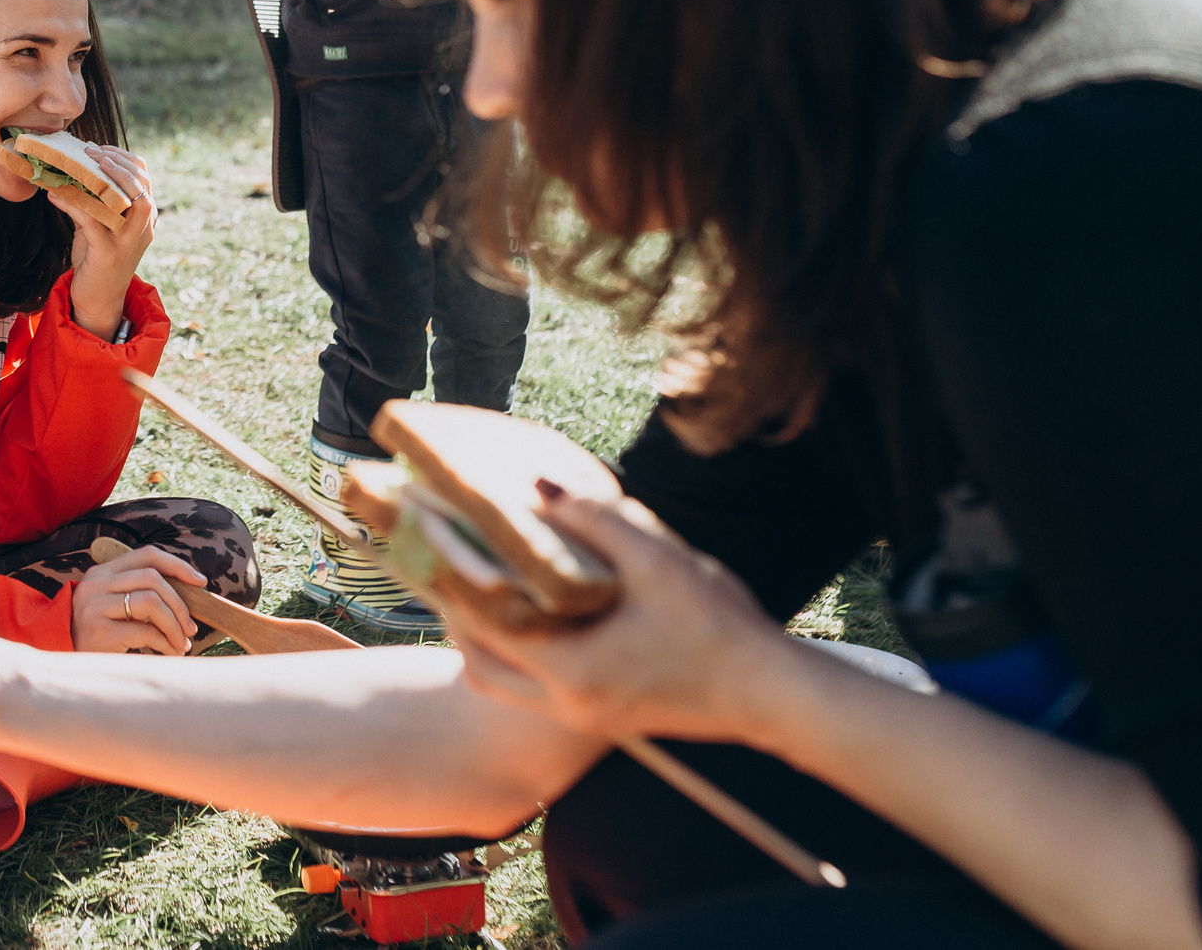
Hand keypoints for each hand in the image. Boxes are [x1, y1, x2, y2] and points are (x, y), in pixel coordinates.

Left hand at [58, 143, 154, 337]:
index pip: (144, 177)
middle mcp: (143, 229)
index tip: (99, 148)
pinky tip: (54, 195)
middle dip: (118, 162)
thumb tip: (69, 173)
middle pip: (143, 185)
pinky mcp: (109, 255)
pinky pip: (93, 220)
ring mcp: (129, 243)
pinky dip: (73, 203)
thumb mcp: (98, 226)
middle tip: (90, 151)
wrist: (98, 302)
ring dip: (109, 177)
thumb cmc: (97, 260)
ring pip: (132, 201)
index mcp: (143, 218)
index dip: (124, 157)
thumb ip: (92, 202)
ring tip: (85, 163)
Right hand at [69, 543, 202, 654]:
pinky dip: (165, 643)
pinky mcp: (99, 632)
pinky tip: (169, 652)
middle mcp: (96, 583)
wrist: (61, 655)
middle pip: (152, 579)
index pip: (146, 555)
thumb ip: (137, 593)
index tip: (199, 582)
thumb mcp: (111, 604)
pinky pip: (145, 631)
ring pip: (151, 602)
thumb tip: (185, 596)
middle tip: (190, 627)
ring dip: (174, 626)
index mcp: (102, 572)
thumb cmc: (95, 632)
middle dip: (179, 604)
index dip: (177, 565)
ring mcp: (95, 606)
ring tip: (181, 643)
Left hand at [436, 494, 797, 748]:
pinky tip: (533, 613)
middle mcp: (567, 701)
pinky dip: (518, 653)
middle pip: (480, 667)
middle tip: (443, 571)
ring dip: (485, 641)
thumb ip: (597, 520)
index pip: (484, 626)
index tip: (429, 546)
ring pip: (504, 684)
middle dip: (456, 619)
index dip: (452, 583)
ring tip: (480, 589)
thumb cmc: (720, 629)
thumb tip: (541, 488)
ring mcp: (584, 713)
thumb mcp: (659, 561)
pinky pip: (534, 687)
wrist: (773, 693)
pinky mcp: (604, 713)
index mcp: (571, 669)